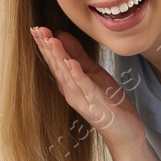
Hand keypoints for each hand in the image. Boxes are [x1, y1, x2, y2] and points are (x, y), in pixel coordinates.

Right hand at [30, 26, 145, 157]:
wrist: (124, 132)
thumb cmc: (109, 103)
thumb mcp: (93, 73)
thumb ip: (78, 55)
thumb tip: (61, 35)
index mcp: (69, 83)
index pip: (54, 61)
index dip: (44, 45)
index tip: (36, 28)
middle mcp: (71, 91)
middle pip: (56, 66)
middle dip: (46, 48)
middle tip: (37, 30)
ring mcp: (82, 99)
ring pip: (67, 75)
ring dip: (59, 58)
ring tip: (51, 41)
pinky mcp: (96, 105)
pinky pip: (85, 88)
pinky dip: (77, 76)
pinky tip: (71, 63)